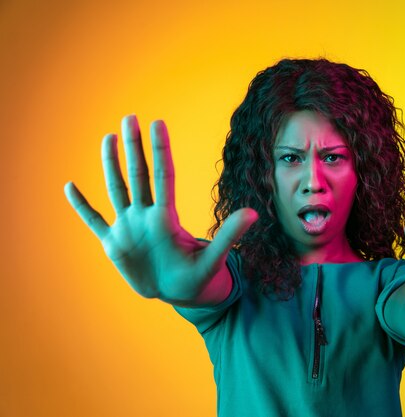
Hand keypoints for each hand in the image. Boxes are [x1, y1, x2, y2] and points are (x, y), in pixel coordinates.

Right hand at [64, 115, 257, 304]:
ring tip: (109, 137)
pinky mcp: (113, 244)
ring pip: (117, 189)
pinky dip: (81, 206)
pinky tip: (69, 187)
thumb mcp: (213, 259)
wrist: (179, 293)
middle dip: (134, 147)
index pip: (163, 176)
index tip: (158, 123)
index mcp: (166, 218)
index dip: (160, 150)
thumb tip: (254, 213)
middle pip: (138, 175)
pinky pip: (94, 221)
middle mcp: (145, 216)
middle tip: (130, 117)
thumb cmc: (197, 276)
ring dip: (111, 164)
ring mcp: (127, 228)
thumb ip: (228, 236)